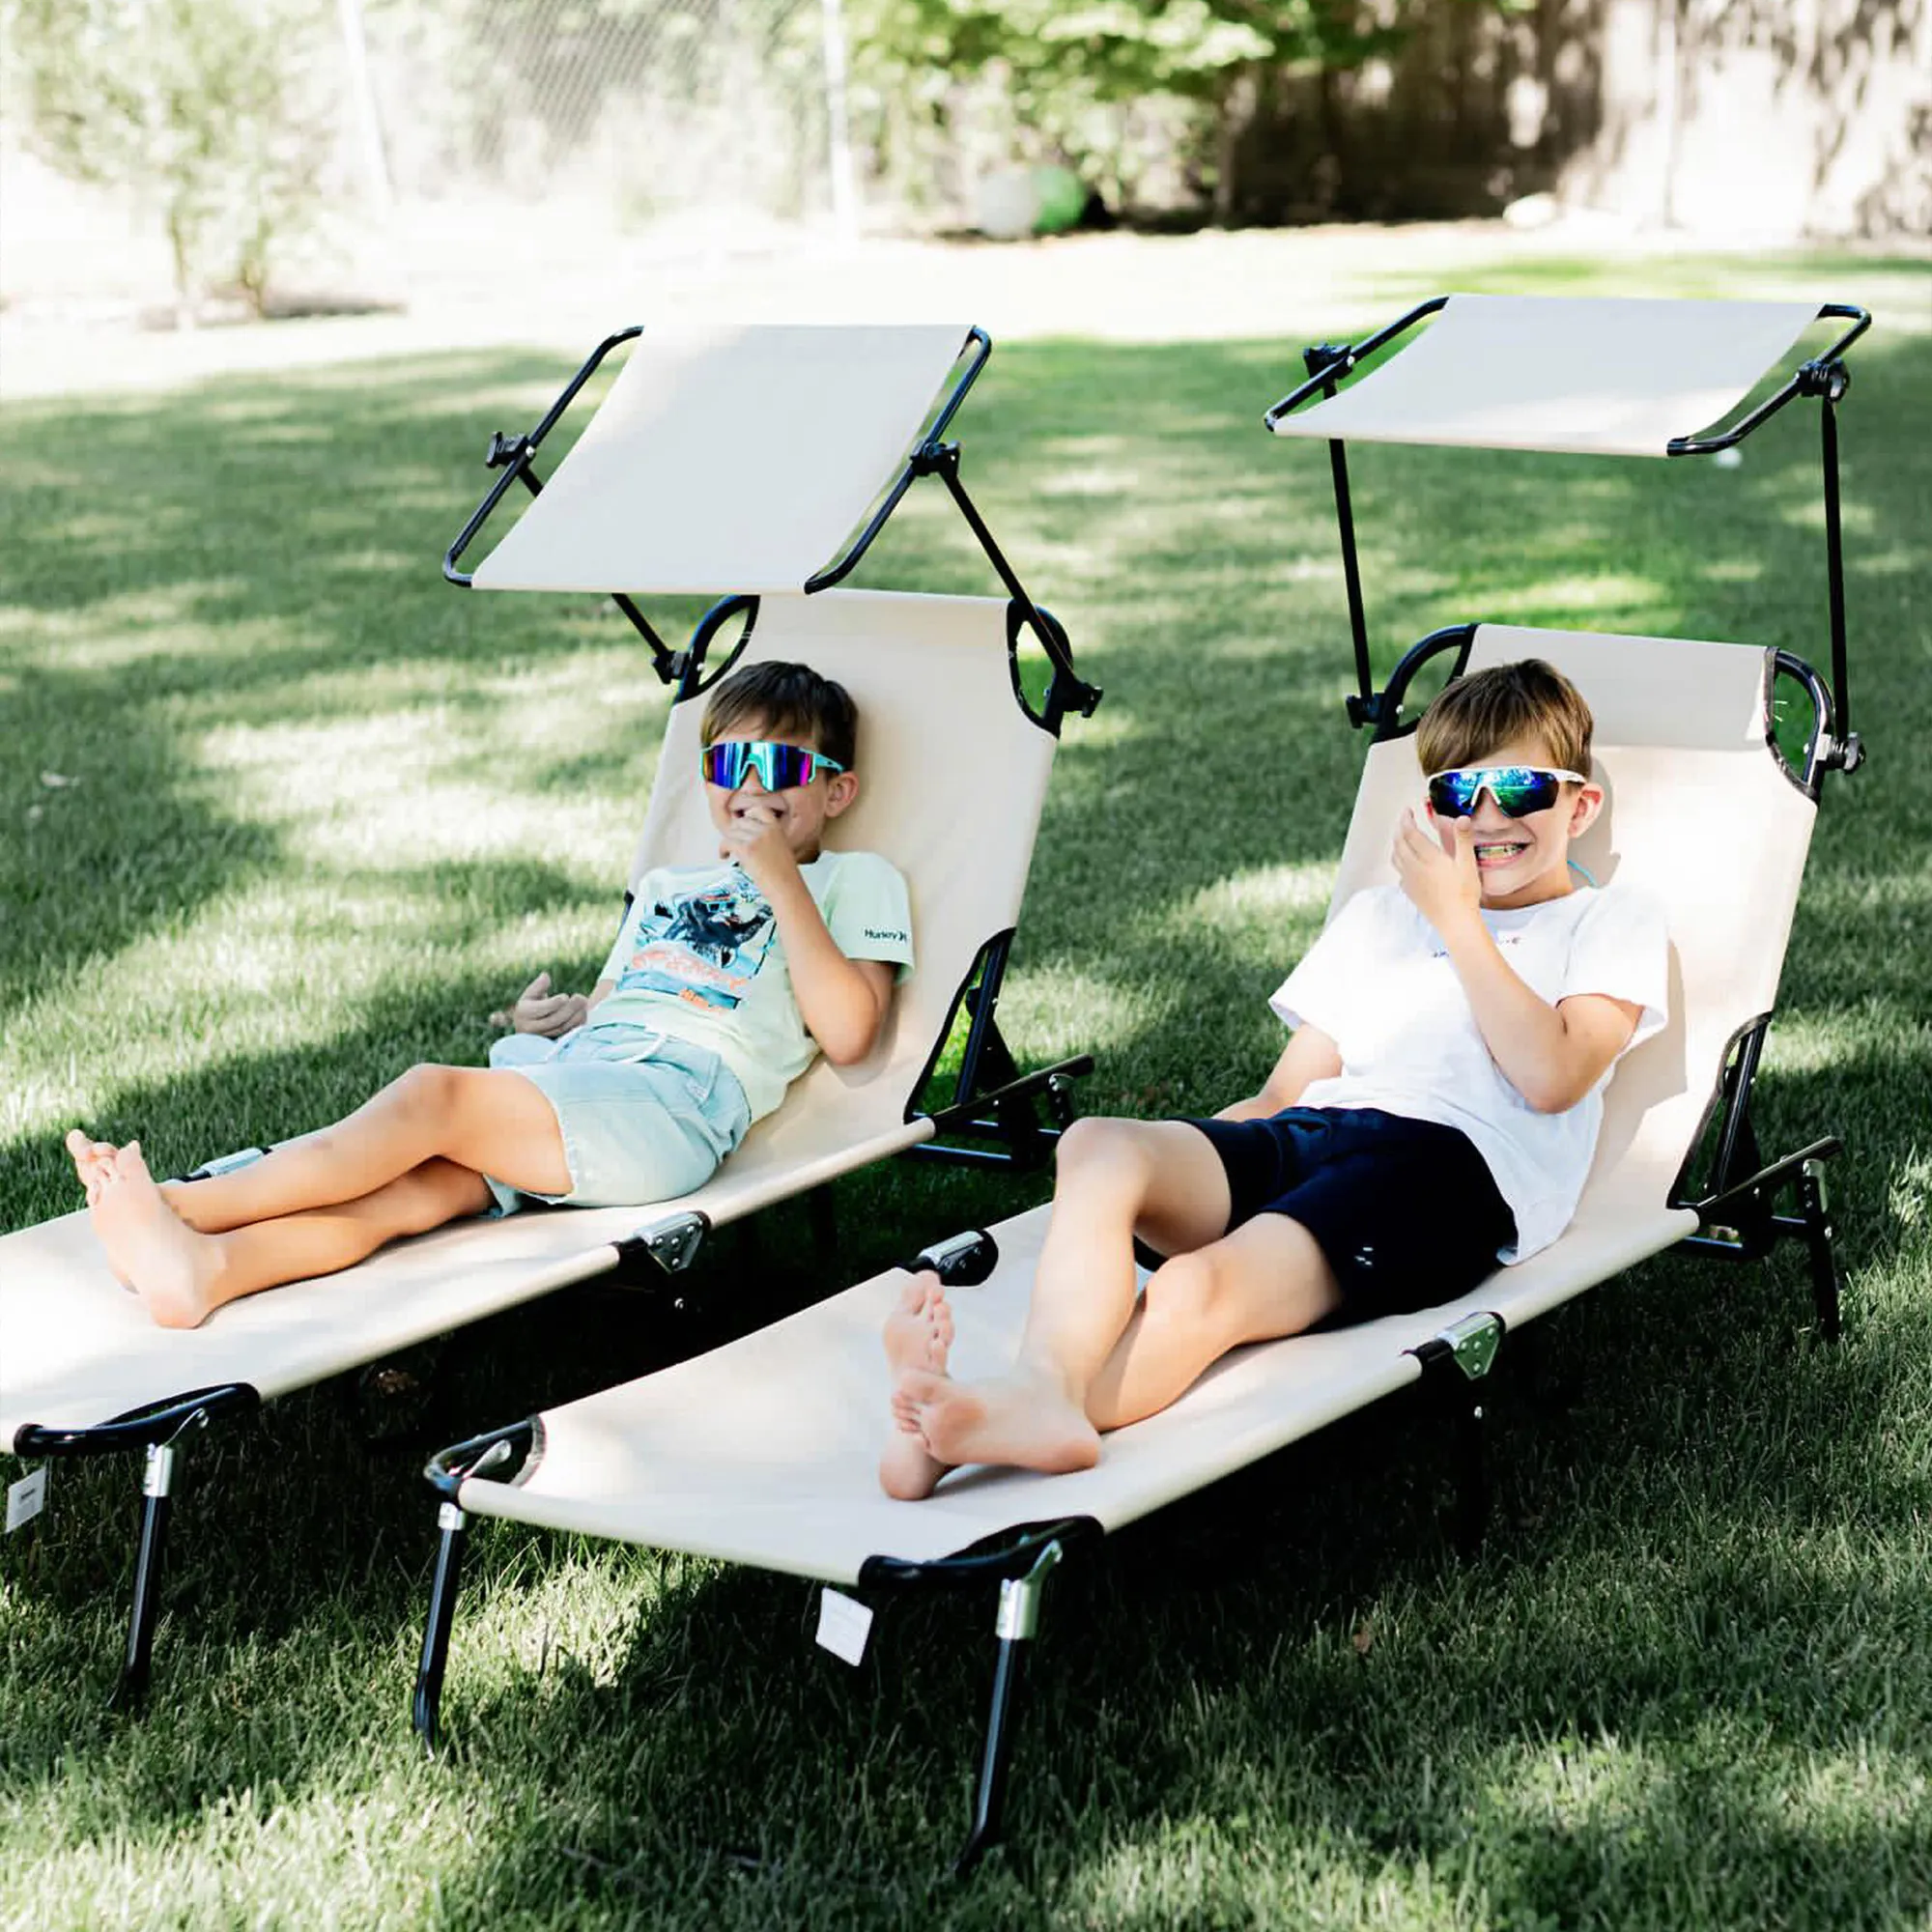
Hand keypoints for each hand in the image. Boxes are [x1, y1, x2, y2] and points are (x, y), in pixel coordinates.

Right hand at [495, 971, 588, 1036]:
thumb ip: (538, 986)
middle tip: (581, 998)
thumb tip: (545, 976)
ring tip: (584, 1003)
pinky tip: (584, 1012)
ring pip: (561, 1028)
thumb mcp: (531, 994)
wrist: (529, 1026)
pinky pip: (567, 1034)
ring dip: (576, 1016)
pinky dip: (578, 1024)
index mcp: (523, 1013)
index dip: (554, 1003)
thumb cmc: (531, 1005)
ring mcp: (542, 1037)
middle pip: (553, 1020)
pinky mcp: (552, 1042)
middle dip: (569, 1009)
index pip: (540, 1010)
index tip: (565, 996)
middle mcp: (530, 1028)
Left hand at [717, 801, 798, 892]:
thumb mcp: (780, 848)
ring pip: (732, 832)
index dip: (747, 817)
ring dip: (728, 842)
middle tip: (733, 842)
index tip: (741, 826)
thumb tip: (747, 835)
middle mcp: (767, 829)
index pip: (758, 809)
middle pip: (741, 821)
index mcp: (776, 828)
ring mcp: (757, 838)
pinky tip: (724, 855)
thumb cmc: (784, 875)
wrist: (786, 888)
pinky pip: (727, 842)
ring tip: (729, 851)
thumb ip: (766, 838)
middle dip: (735, 832)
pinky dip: (723, 849)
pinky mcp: (747, 849)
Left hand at [1392, 807, 1481, 935]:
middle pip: (1399, 843)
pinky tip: (1406, 863)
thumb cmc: (1464, 894)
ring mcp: (1409, 881)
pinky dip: (1399, 861)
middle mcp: (1414, 868)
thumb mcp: (1468, 864)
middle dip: (1399, 828)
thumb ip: (1463, 839)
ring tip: (1402, 837)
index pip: (1410, 833)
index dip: (1406, 819)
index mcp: (1428, 858)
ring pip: (1395, 857)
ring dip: (1396, 844)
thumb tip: (1461, 818)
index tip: (1407, 811)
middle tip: (1404, 820)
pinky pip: (1398, 872)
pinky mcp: (1410, 892)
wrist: (1455, 922)